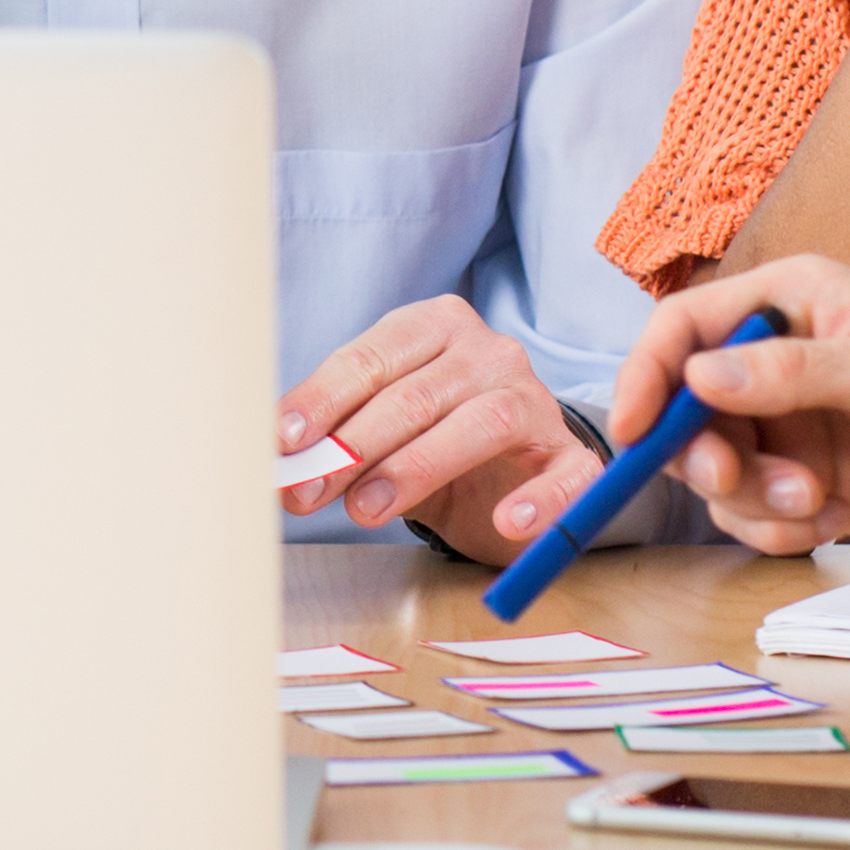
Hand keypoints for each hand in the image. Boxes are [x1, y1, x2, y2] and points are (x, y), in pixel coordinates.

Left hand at [275, 297, 599, 563]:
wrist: (510, 474)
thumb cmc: (431, 439)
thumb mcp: (379, 428)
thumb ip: (336, 435)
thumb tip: (277, 463)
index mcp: (436, 326)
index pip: (371, 358)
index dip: (323, 401)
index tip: (284, 443)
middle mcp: (490, 353)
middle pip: (417, 394)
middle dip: (353, 446)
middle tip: (307, 492)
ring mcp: (536, 401)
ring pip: (482, 423)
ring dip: (418, 467)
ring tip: (367, 509)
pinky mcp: (572, 456)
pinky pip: (566, 475)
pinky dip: (540, 501)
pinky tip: (508, 523)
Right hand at [606, 252, 849, 562]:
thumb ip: (795, 370)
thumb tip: (702, 377)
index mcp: (791, 301)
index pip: (684, 326)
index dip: (645, 375)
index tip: (631, 432)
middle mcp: (776, 358)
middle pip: (684, 408)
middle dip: (702, 454)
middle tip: (737, 482)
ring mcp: (788, 424)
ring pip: (714, 470)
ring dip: (749, 500)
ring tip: (813, 505)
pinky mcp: (805, 481)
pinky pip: (751, 513)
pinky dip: (775, 529)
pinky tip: (826, 522)